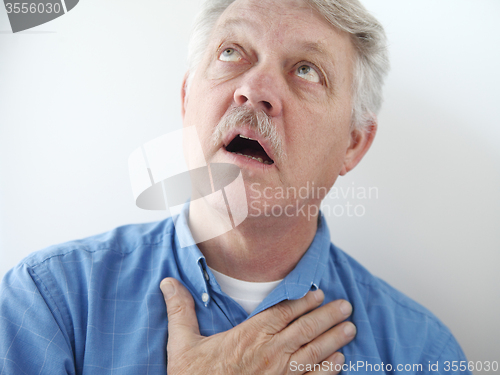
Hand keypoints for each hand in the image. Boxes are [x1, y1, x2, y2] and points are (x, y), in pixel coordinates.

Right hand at [160, 277, 355, 373]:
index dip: (303, 302)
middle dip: (327, 316)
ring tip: (350, 328)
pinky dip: (328, 370)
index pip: (282, 313)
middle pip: (304, 330)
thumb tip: (168, 283)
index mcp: (249, 337)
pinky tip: (340, 362)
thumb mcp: (181, 344)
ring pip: (313, 353)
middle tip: (345, 306)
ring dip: (333, 339)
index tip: (319, 293)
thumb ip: (180, 311)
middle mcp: (269, 353)